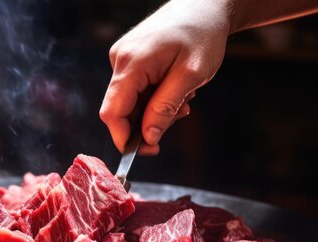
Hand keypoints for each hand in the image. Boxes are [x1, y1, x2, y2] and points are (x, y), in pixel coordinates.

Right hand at [99, 0, 231, 154]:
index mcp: (131, 63)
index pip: (112, 112)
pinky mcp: (129, 58)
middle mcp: (120, 60)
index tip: (143, 151)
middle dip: (147, 122)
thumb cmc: (202, 35)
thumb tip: (147, 137)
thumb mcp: (190, 76)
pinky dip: (154, 96)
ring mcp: (123, 57)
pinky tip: (174, 86)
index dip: (123, 137)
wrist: (205, 5)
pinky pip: (135, 89)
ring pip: (130, 101)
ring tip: (183, 96)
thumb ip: (165, 108)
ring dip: (155, 108)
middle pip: (121, 109)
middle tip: (179, 116)